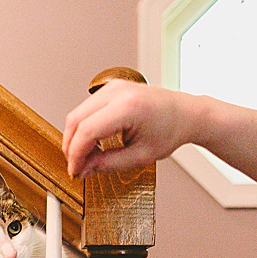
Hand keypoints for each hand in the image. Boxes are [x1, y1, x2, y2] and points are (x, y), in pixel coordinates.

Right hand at [61, 80, 205, 177]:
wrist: (185, 113)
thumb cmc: (170, 131)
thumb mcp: (141, 156)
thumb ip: (109, 164)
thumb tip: (84, 169)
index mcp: (128, 107)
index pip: (87, 131)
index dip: (76, 154)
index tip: (75, 171)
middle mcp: (117, 91)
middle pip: (76, 119)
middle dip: (71, 146)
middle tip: (77, 166)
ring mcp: (113, 86)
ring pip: (78, 113)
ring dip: (76, 137)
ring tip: (87, 157)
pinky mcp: (111, 88)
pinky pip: (87, 108)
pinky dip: (84, 126)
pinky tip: (93, 143)